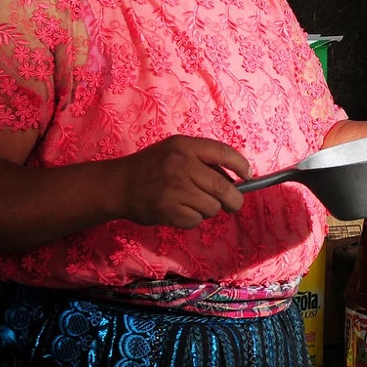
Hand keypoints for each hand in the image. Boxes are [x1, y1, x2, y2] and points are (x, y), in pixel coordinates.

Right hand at [112, 135, 250, 228]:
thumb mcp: (174, 151)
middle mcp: (181, 164)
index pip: (223, 152)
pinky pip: (196, 220)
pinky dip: (191, 220)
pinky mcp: (168, 209)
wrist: (118, 185)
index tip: (248, 176)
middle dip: (234, 200)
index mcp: (184, 146)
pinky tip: (178, 212)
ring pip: (212, 207)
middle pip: (224, 188)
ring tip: (192, 205)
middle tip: (233, 205)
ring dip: (208, 210)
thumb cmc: (151, 168)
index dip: (241, 165)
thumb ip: (202, 160)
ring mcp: (174, 188)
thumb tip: (235, 180)